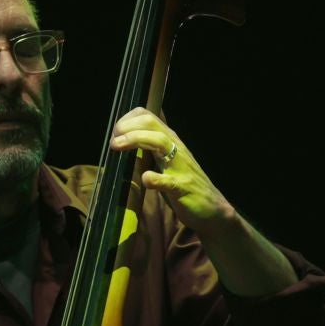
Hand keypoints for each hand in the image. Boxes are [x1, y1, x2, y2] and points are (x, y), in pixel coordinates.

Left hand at [110, 107, 297, 296]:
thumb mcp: (165, 162)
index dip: (128, 120)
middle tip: (112, 142)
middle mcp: (175, 148)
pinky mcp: (182, 187)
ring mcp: (179, 167)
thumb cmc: (184, 185)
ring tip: (116, 147)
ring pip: (159, 142)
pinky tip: (145, 178)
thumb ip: (150, 150)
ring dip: (135, 140)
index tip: (115, 133)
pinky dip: (155, 178)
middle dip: (127, 127)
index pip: (148, 116)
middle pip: (151, 123)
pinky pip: (168, 180)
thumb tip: (125, 141)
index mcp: (169, 141)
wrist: (212, 209)